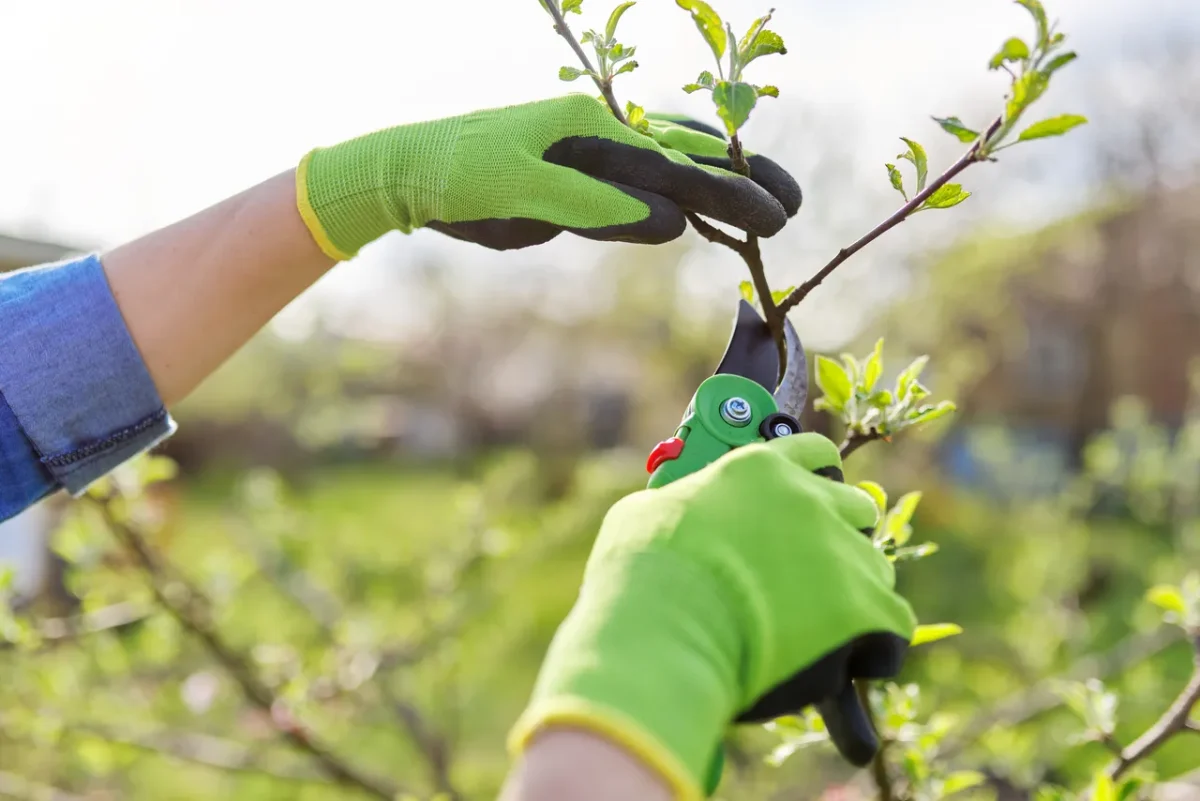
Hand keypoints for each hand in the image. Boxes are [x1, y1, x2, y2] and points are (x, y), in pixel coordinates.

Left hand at [295, 94, 800, 257]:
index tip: (775, 216)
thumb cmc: (456, 177)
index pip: (675, 166)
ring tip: (766, 198)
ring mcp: (591, 152)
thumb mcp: (518, 192)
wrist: (408, 172)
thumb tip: (672, 221)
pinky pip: (640, 183)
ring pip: (670, 164)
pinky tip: (696, 205)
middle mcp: (600, 131)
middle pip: (687, 154)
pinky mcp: (578, 177)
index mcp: (591, 128)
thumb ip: (593, 206)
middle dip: (741, 180)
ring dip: (718, 182)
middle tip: (791, 207)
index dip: (730, 192)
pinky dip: (677, 191)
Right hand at [508, 433, 915, 799]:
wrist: (665, 627)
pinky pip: (896, 622)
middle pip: (857, 508)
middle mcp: (810, 500)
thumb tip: (675, 517)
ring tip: (822, 625)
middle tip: (813, 572)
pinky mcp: (864, 608)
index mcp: (760, 468)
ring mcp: (841, 552)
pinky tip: (851, 657)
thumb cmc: (642, 573)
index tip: (811, 502)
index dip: (816, 478)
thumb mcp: (648, 515)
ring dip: (856, 591)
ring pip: (876, 567)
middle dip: (841, 536)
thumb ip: (680, 506)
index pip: (814, 454)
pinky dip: (877, 642)